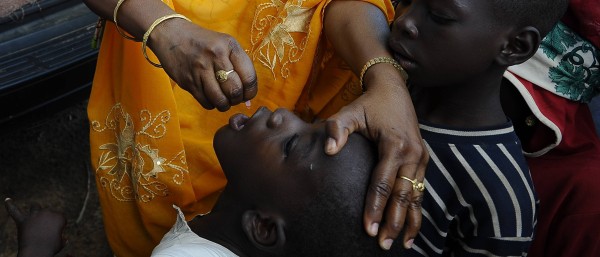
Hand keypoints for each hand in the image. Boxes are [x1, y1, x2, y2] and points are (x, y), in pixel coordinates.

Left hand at [5, 198, 66, 256]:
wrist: (36, 252)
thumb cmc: (50, 249)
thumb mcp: (60, 244)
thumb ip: (62, 239)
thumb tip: (63, 239)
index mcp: (59, 217)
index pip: (61, 217)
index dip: (59, 226)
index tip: (56, 234)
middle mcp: (47, 212)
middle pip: (48, 212)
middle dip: (47, 221)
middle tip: (45, 234)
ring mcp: (34, 215)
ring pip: (35, 207)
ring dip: (35, 211)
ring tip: (34, 219)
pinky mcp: (22, 221)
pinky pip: (14, 211)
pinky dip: (10, 206)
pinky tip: (7, 200)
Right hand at [148, 18, 257, 110]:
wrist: (170, 35)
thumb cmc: (203, 42)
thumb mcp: (224, 44)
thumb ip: (238, 65)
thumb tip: (248, 97)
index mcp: (229, 46)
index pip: (249, 76)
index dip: (251, 91)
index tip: (248, 94)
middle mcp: (216, 56)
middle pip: (235, 90)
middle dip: (238, 99)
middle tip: (235, 98)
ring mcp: (200, 69)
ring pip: (220, 100)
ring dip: (225, 105)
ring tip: (224, 100)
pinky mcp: (188, 81)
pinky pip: (206, 102)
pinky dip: (212, 104)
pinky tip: (211, 97)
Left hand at [324, 65, 427, 249]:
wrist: (393, 90)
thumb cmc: (368, 104)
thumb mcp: (349, 112)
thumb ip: (337, 129)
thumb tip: (329, 150)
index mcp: (395, 145)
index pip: (383, 183)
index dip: (375, 207)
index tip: (368, 227)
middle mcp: (413, 154)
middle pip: (403, 195)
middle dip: (393, 221)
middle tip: (382, 243)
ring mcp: (421, 158)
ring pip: (416, 196)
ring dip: (408, 221)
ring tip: (401, 244)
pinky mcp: (423, 160)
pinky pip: (421, 190)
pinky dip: (417, 210)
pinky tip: (411, 229)